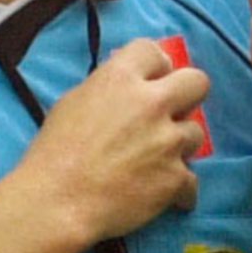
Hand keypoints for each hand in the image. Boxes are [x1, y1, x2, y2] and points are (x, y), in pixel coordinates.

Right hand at [26, 37, 211, 242]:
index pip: (153, 50)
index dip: (154, 67)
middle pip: (197, 82)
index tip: (151, 82)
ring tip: (157, 162)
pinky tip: (161, 194)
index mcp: (120, 78)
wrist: (57, 202)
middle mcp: (151, 103)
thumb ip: (107, 89)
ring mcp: (168, 141)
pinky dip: (179, 190)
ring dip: (179, 147)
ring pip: (196, 134)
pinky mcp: (176, 177)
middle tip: (170, 115)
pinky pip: (191, 179)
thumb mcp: (73, 103)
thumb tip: (128, 89)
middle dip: (187, 97)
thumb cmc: (54, 153)